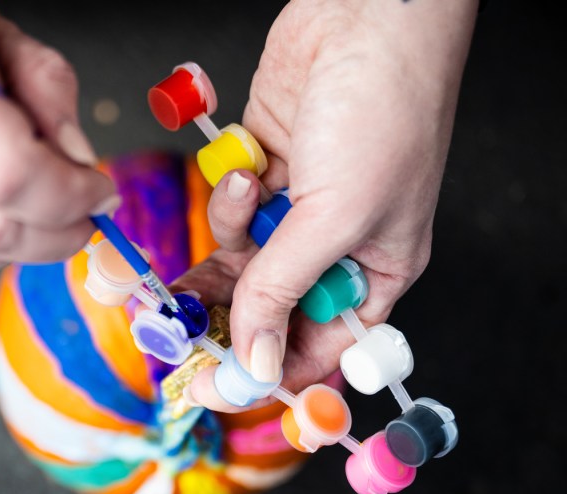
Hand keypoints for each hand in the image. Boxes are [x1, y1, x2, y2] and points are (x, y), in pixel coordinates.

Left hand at [176, 0, 478, 410]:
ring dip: (230, 241)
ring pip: (243, 260)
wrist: (364, 17)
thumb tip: (257, 360)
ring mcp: (298, 209)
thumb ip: (285, 289)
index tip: (214, 384)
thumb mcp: (338, 216)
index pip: (319, 345)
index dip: (268, 371)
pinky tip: (249, 168)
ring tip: (244, 199)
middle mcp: (336, 246)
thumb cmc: (384, 111)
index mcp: (377, 270)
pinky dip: (231, 195)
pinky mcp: (266, 173)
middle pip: (271, 307)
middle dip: (229, 312)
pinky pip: (233, 210)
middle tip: (182, 324)